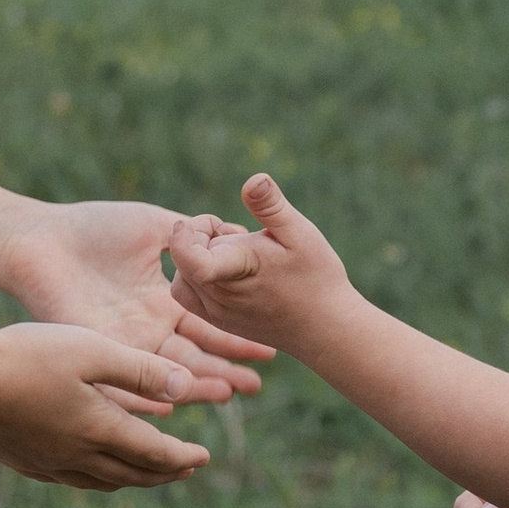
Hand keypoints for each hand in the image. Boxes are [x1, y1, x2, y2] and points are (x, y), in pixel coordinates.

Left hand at [0, 197, 274, 402]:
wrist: (39, 239)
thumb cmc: (94, 228)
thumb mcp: (157, 226)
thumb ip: (195, 236)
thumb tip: (235, 234)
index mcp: (164, 304)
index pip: (208, 328)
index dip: (236, 339)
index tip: (270, 349)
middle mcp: (147, 330)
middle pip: (193, 357)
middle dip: (225, 371)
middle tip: (255, 386)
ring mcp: (122, 346)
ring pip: (164, 373)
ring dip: (195, 385)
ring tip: (226, 395)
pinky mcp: (95, 352)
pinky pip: (124, 381)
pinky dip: (145, 395)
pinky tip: (170, 407)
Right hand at [0, 321, 215, 491]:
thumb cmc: (23, 355)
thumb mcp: (90, 350)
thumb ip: (140, 371)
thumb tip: (188, 389)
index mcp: (99, 428)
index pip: (154, 452)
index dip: (182, 457)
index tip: (203, 458)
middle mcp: (77, 455)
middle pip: (132, 474)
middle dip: (164, 473)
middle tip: (186, 470)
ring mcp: (47, 462)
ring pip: (101, 482)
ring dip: (131, 480)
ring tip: (144, 474)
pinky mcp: (22, 461)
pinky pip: (69, 479)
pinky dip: (93, 479)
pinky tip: (88, 470)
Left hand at [167, 174, 354, 353]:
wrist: (325, 328)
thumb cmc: (316, 278)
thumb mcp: (301, 233)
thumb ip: (272, 206)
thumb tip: (253, 179)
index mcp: (236, 270)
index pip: (188, 257)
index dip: (184, 234)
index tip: (211, 222)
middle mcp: (220, 296)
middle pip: (184, 257)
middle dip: (204, 236)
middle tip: (241, 235)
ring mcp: (218, 313)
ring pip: (183, 278)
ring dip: (200, 258)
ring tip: (237, 255)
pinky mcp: (220, 323)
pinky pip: (190, 295)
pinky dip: (200, 277)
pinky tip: (232, 271)